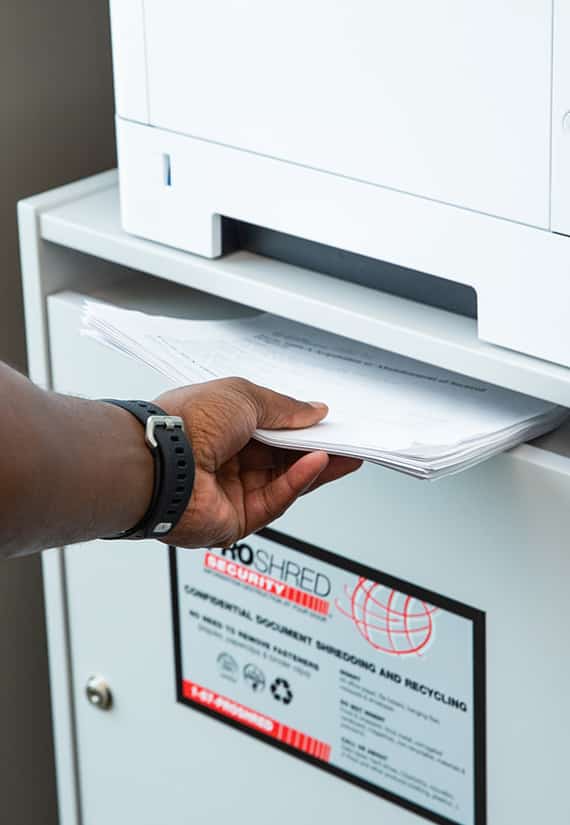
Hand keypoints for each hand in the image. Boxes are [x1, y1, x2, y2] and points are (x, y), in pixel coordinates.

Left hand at [155, 378, 361, 547]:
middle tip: (345, 442)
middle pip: (280, 458)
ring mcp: (229, 491)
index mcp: (219, 427)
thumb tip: (312, 411)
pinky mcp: (235, 519)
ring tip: (343, 454)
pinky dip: (299, 481)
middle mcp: (223, 460)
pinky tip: (319, 463)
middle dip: (314, 449)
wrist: (160, 461)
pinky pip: (275, 500)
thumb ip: (284, 408)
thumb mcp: (244, 396)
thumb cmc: (186, 421)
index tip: (326, 423)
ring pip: (283, 481)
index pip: (269, 429)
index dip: (299, 427)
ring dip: (314, 466)